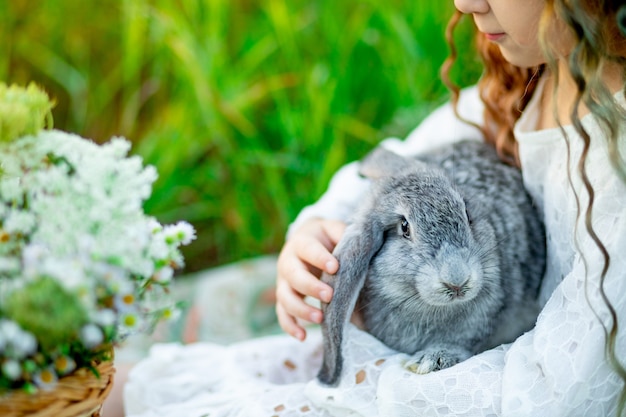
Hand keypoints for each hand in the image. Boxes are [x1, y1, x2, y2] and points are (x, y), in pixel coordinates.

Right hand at [276, 218, 345, 340]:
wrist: (307, 240)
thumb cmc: (326, 238)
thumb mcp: (334, 229)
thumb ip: (344, 234)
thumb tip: (359, 247)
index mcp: (301, 242)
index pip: (308, 249)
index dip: (319, 258)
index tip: (335, 267)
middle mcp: (288, 261)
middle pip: (293, 275)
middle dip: (310, 286)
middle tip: (329, 295)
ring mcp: (284, 281)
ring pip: (285, 297)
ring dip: (300, 309)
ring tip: (320, 319)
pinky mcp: (284, 297)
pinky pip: (282, 313)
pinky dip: (289, 326)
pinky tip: (302, 337)